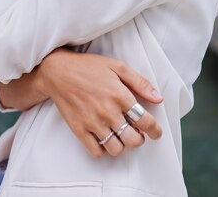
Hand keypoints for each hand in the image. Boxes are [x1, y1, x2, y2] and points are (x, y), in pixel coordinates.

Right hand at [39, 47, 162, 157]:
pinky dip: (103, 149)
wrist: (58, 72)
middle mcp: (108, 111)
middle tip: (138, 133)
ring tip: (121, 136)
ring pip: (116, 149)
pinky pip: (96, 151)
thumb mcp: (117, 66)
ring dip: (122, 145)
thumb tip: (158, 98)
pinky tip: (104, 138)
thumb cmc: (89, 67)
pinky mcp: (79, 130)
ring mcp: (92, 122)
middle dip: (140, 139)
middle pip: (133, 139)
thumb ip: (140, 82)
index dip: (155, 130)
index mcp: (120, 95)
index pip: (145, 120)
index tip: (156, 132)